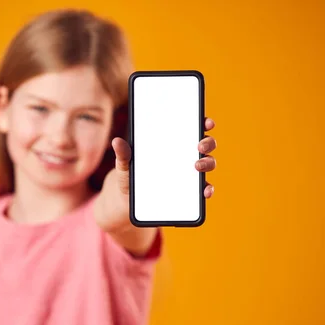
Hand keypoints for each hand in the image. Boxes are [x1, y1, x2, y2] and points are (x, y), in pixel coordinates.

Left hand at [96, 118, 216, 231]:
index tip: (205, 121)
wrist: (128, 203)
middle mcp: (185, 156)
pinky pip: (204, 188)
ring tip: (197, 166)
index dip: (203, 122)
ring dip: (208, 163)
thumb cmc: (129, 178)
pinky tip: (204, 190)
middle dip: (207, 142)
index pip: (192, 127)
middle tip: (200, 145)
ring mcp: (189, 174)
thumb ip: (123, 155)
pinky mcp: (190, 192)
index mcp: (172, 143)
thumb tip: (116, 141)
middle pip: (205, 144)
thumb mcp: (125, 167)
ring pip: (208, 164)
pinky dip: (207, 189)